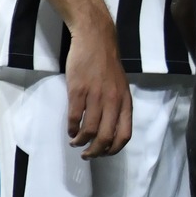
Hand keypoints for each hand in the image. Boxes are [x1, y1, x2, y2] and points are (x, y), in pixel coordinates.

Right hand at [66, 18, 132, 157]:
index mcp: (125, 102)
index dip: (113, 149)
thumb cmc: (107, 65)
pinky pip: (74, 118)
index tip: (104, 154)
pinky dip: (71, 129)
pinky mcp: (78, 91)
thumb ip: (118, 106)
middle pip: (106, 138)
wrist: (95, 41)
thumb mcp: (121, 87)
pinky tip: (70, 130)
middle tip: (87, 155)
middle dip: (95, 152)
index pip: (124, 135)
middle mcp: (113, 102)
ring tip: (75, 143)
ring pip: (89, 130)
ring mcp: (95, 97)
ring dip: (80, 142)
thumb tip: (111, 129)